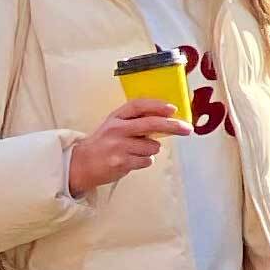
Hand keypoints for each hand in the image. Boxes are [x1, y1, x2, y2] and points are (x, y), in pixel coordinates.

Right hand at [67, 105, 184, 197]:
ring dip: (151, 150)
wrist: (81, 164)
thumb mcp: (114, 125)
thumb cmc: (103, 143)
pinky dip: (144, 161)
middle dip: (173, 126)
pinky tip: (130, 160)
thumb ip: (135, 121)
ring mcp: (119, 147)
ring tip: (134, 151)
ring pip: (153, 146)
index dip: (157, 105)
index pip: (138, 105)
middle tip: (187, 129)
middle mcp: (117, 129)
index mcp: (116, 117)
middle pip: (151, 124)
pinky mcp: (122, 163)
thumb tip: (167, 119)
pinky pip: (147, 160)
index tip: (173, 108)